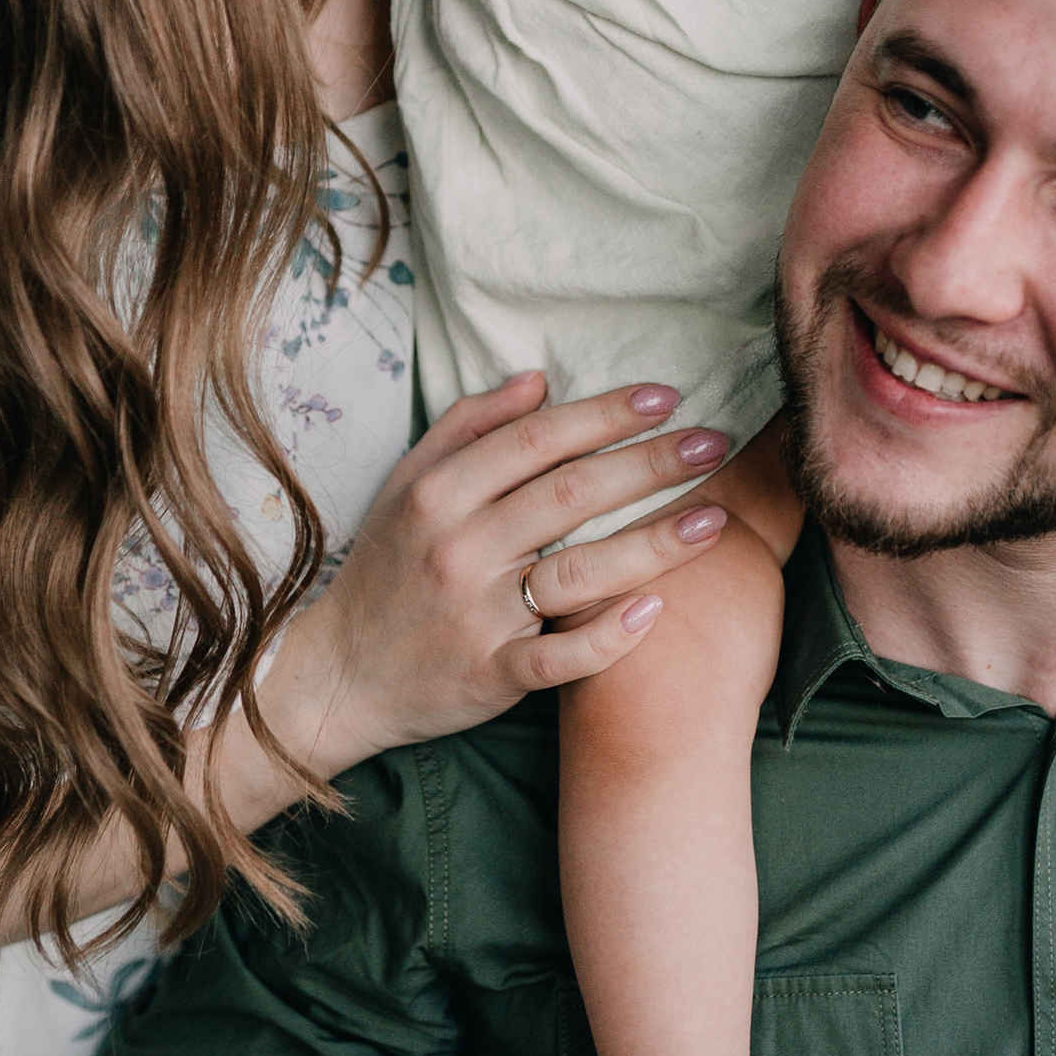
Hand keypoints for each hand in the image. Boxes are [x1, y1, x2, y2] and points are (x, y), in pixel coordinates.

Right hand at [264, 373, 737, 783]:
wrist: (340, 675)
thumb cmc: (386, 570)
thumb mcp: (406, 485)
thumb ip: (468, 427)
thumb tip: (538, 379)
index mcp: (438, 495)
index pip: (536, 440)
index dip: (605, 414)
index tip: (665, 398)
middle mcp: (458, 549)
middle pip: (570, 496)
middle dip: (650, 464)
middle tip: (714, 444)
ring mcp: (476, 616)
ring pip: (578, 573)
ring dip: (653, 544)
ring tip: (715, 520)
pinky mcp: (493, 676)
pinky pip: (562, 657)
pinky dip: (609, 637)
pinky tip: (658, 609)